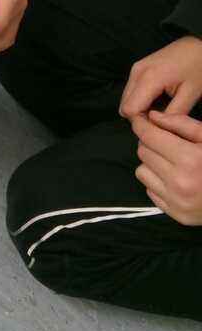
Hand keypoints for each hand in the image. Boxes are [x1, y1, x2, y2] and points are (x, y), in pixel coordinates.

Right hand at [119, 36, 201, 119]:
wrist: (198, 44)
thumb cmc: (198, 67)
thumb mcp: (191, 94)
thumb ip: (173, 114)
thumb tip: (158, 129)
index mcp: (149, 78)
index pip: (130, 110)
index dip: (142, 122)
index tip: (159, 125)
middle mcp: (137, 72)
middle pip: (124, 107)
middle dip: (140, 117)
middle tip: (161, 118)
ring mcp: (134, 69)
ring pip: (125, 100)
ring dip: (139, 109)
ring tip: (161, 108)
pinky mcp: (136, 68)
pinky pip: (130, 92)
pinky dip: (140, 100)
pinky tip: (157, 100)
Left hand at [133, 110, 201, 224]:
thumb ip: (182, 124)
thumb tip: (153, 116)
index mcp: (190, 159)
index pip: (149, 136)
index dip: (141, 124)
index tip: (139, 119)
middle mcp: (179, 181)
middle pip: (143, 152)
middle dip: (150, 143)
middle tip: (165, 142)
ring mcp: (175, 200)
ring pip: (141, 171)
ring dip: (151, 163)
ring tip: (171, 162)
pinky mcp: (174, 213)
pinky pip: (149, 190)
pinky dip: (157, 182)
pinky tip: (175, 180)